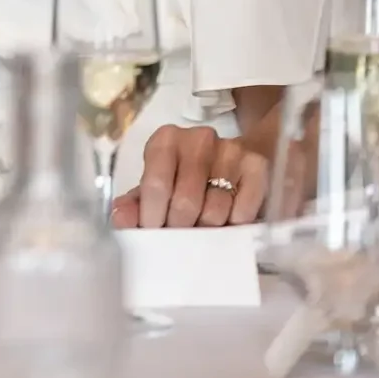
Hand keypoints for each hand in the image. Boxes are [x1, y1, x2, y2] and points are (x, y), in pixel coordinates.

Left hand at [111, 124, 266, 227]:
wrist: (233, 161)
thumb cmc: (186, 176)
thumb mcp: (157, 186)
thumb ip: (136, 203)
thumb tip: (121, 218)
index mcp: (165, 140)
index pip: (156, 184)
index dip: (152, 215)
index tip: (153, 234)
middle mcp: (198, 139)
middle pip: (185, 201)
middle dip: (180, 227)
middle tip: (180, 238)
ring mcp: (230, 149)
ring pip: (215, 210)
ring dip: (207, 229)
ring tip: (203, 228)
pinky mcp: (257, 166)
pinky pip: (243, 210)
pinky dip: (233, 224)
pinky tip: (228, 221)